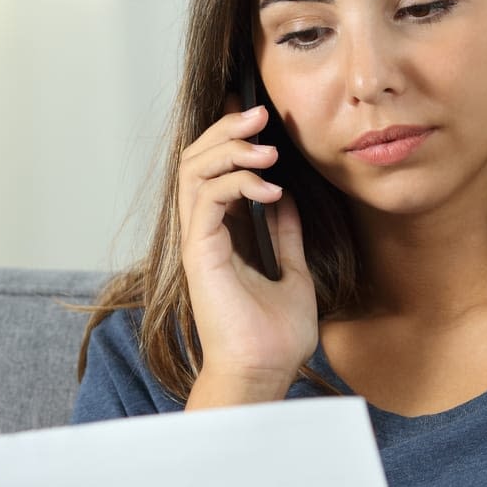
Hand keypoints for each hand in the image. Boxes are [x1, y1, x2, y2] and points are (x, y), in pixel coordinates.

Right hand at [175, 93, 315, 386]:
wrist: (264, 372)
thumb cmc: (274, 336)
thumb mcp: (292, 272)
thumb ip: (285, 236)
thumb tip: (286, 201)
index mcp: (220, 236)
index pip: (212, 170)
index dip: (230, 137)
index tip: (260, 116)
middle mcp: (202, 234)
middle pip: (196, 160)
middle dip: (226, 130)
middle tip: (260, 114)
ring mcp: (197, 242)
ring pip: (193, 171)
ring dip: (230, 149)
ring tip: (267, 150)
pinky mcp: (199, 253)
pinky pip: (207, 199)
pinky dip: (236, 183)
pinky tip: (270, 189)